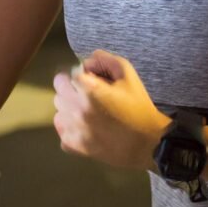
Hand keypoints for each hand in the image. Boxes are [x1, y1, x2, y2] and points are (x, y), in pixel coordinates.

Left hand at [52, 50, 168, 169]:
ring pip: (59, 111)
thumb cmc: (138, 107)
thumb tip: (86, 62)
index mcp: (89, 90)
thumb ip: (105, 59)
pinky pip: (61, 132)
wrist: (148, 144)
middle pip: (59, 90)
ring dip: (69, 107)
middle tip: (88, 94)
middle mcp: (77, 109)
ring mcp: (76, 130)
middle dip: (72, 88)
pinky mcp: (77, 147)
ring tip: (87, 111)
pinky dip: (69, 128)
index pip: (70, 73)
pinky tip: (83, 126)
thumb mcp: (127, 73)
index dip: (82, 74)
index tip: (94, 80)